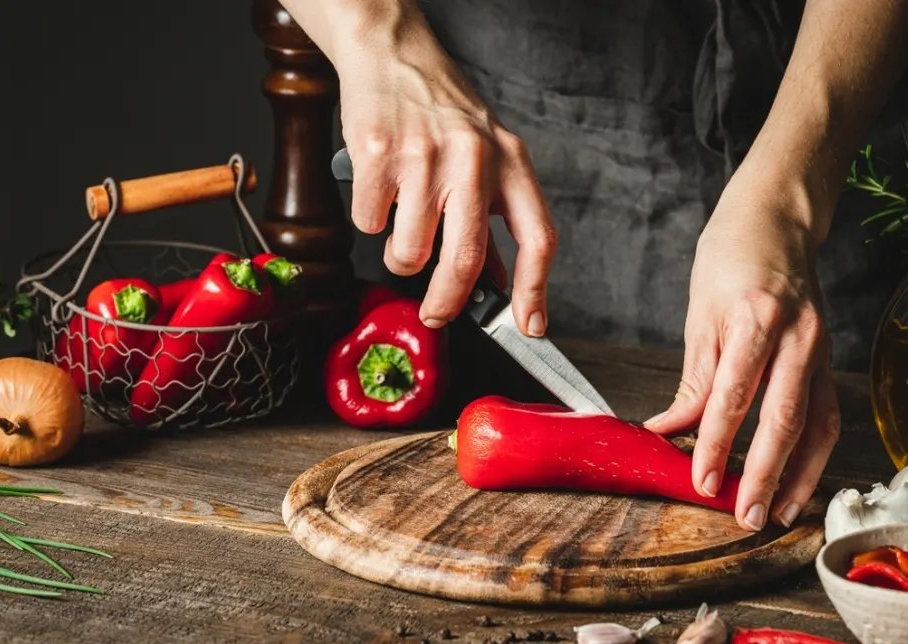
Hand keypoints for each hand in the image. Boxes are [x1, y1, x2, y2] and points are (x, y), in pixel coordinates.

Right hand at [332, 17, 556, 334]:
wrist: (392, 53)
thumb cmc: (441, 110)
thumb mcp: (485, 157)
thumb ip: (492, 218)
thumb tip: (497, 283)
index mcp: (511, 162)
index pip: (538, 237)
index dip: (536, 289)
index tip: (530, 325)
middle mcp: (474, 159)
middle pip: (465, 259)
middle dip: (447, 301)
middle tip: (436, 314)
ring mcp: (425, 157)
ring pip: (409, 251)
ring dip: (400, 256)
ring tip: (402, 225)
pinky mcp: (378, 154)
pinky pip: (370, 223)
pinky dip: (369, 220)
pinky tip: (380, 190)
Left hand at [643, 190, 840, 531]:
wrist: (777, 220)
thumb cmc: (730, 259)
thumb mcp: (699, 315)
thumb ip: (694, 379)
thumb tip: (670, 429)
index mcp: (755, 319)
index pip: (733, 396)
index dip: (716, 444)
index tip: (701, 480)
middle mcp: (797, 336)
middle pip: (783, 418)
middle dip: (765, 474)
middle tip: (747, 515)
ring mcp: (819, 348)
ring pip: (816, 424)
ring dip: (799, 475)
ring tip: (779, 514)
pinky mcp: (828, 357)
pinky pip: (826, 413)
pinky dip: (814, 452)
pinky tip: (799, 480)